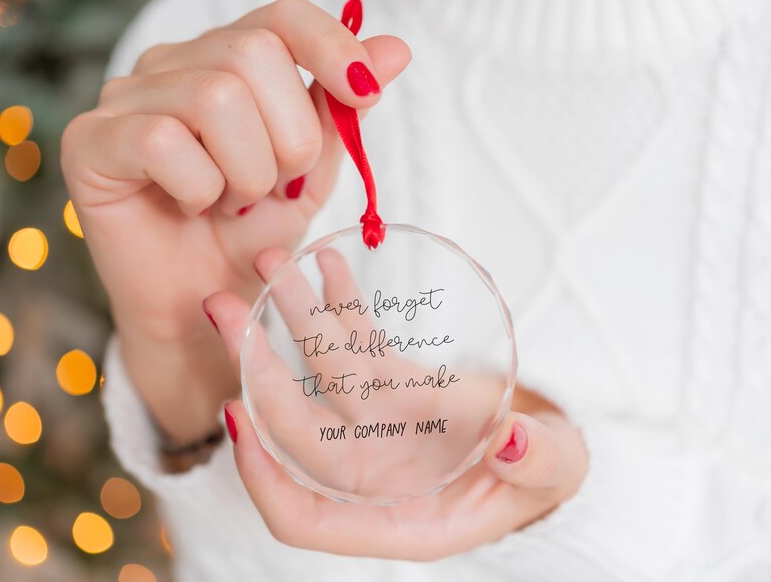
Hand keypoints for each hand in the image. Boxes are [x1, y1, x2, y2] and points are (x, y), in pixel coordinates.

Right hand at [60, 0, 410, 442]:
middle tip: (276, 186)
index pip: (281, 18)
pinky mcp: (91, 142)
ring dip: (247, 170)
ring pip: (215, 97)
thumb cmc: (252, 237)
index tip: (366, 93)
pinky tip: (190, 207)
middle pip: (252, 53)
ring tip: (234, 202)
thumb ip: (340, 112)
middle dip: (290, 137)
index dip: (331, 46)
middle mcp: (171, 66)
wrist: (205, 308)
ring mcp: (124, 99)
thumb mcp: (312, 173)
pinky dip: (198, 187)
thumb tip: (395, 49)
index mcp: (225, 61)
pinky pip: (164, 142)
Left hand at [206, 250, 588, 559]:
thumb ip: (535, 464)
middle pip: (294, 427)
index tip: (237, 415)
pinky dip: (341, 303)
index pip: (304, 515)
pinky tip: (327, 262)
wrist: (542, 438)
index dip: (263, 477)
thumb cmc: (544, 470)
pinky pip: (356, 341)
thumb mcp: (552, 472)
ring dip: (293, 316)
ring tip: (273, 262)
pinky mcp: (390, 382)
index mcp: (396, 515)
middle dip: (256, 368)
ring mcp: (376, 422)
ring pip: (320, 370)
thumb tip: (512, 441)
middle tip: (225, 309)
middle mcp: (370, 471)